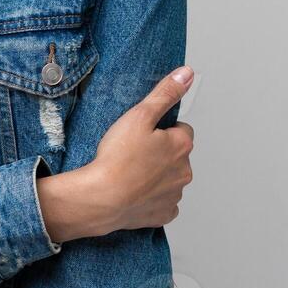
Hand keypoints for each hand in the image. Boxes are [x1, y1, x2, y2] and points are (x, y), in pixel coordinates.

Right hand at [36, 66, 195, 242]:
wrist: (101, 199)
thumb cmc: (117, 157)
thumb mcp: (139, 115)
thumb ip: (165, 93)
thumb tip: (186, 74)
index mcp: (182, 146)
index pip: (181, 130)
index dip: (161, 129)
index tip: (142, 134)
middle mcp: (185, 171)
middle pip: (176, 155)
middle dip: (160, 152)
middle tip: (133, 152)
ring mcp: (174, 195)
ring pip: (170, 178)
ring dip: (156, 174)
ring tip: (130, 172)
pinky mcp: (163, 213)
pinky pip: (163, 202)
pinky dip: (151, 198)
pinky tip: (134, 192)